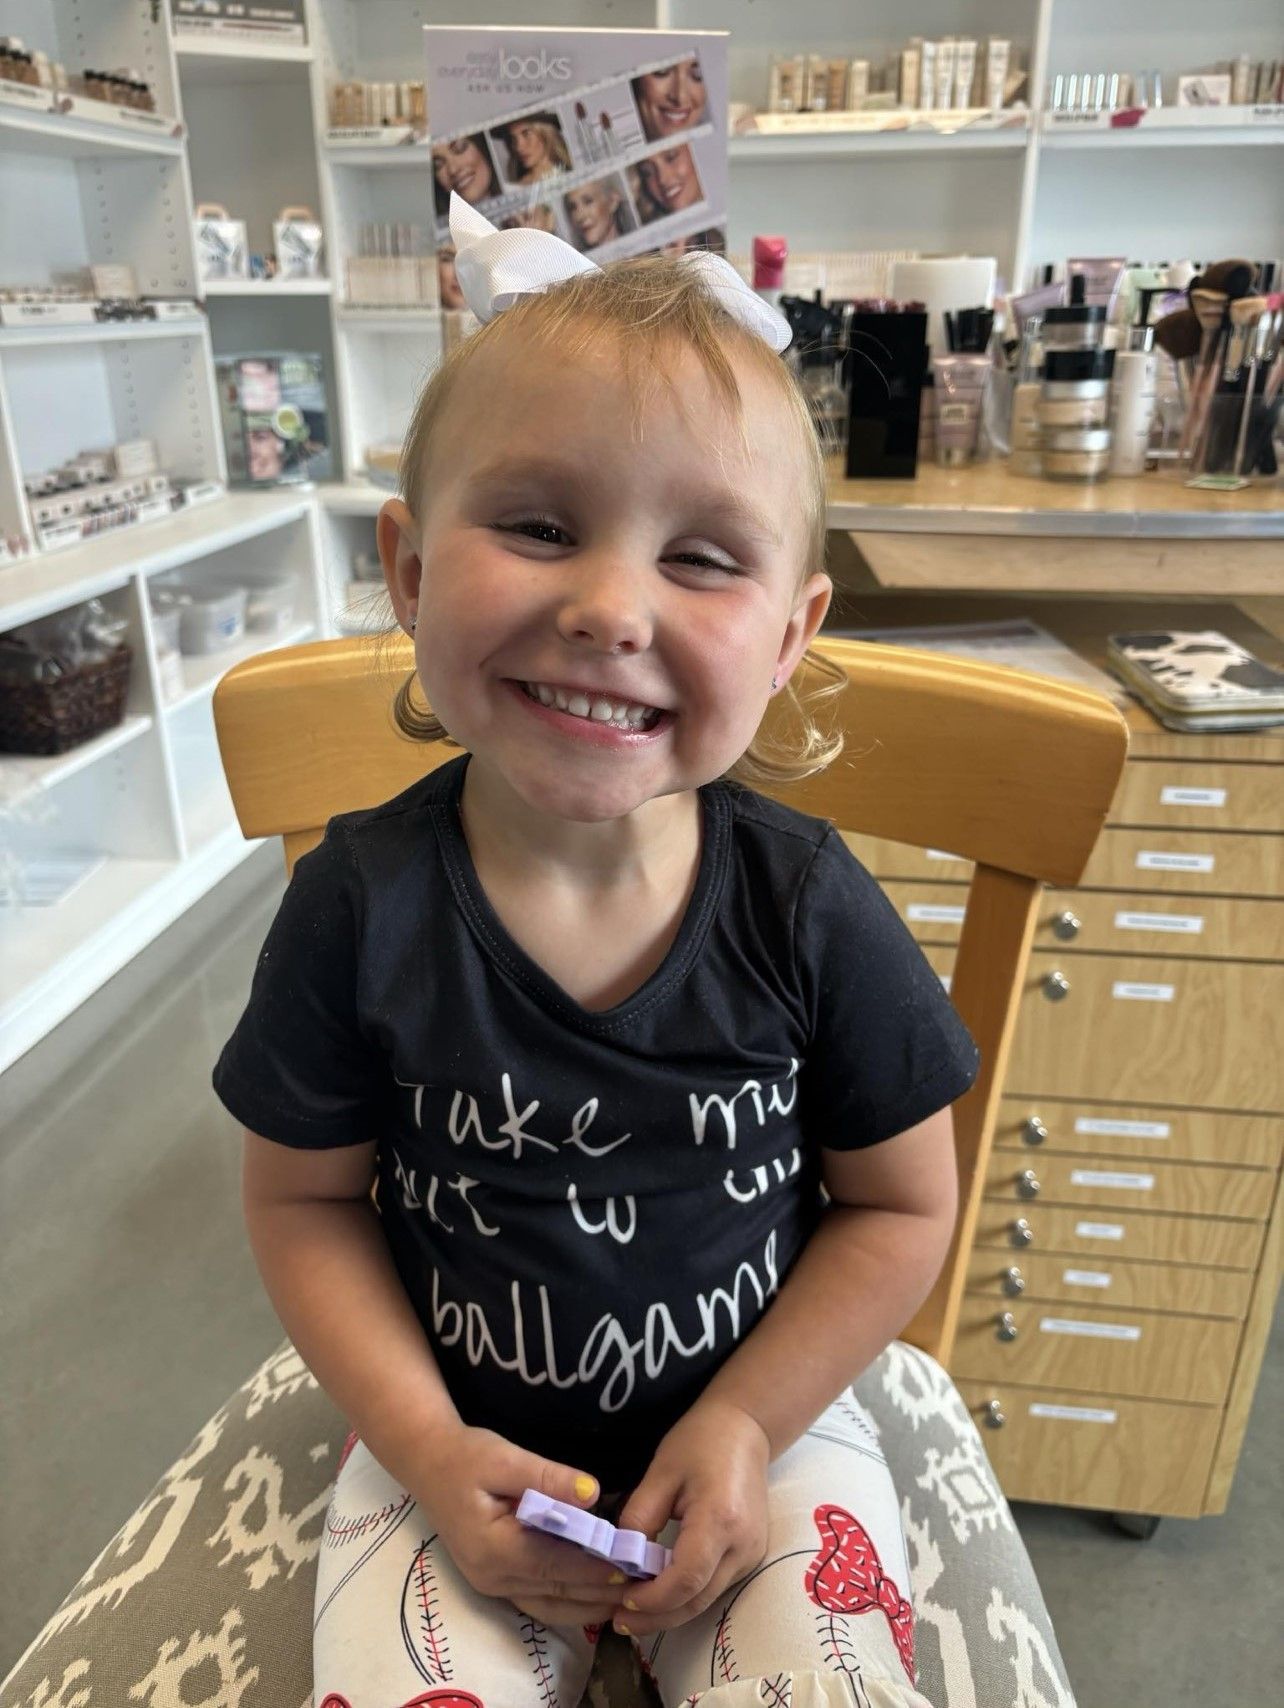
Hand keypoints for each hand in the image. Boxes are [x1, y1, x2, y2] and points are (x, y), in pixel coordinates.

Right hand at [410, 1421, 627, 1627]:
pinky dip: (568, 1601)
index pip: (556, 1564)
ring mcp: (491, 1584)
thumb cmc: (467, 1457)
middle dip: (600, 1591)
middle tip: (643, 1586)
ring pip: (549, 1605)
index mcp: (495, 1549)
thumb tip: (593, 1493)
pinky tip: (593, 1595)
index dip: (595, 1567)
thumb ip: (548, 1478)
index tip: (631, 1564)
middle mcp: (493, 1576)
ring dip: (588, 1604)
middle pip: (557, 1591)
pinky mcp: (494, 1580)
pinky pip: (537, 1601)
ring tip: (627, 1596)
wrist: (428, 1462)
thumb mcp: (505, 1457)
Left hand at [612, 1399, 770, 1636]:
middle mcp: (743, 1545)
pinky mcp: (751, 1556)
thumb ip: (639, 1517)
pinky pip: (714, 1587)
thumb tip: (620, 1560)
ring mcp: (752, 1553)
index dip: (654, 1598)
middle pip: (697, 1600)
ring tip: (631, 1612)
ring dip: (670, 1612)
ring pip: (706, 1600)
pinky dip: (685, 1596)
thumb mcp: (660, 1472)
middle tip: (618, 1620)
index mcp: (720, 1518)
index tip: (622, 1600)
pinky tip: (659, 1593)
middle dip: (657, 1617)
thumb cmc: (700, 1442)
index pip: (687, 1578)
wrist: (746, 1429)